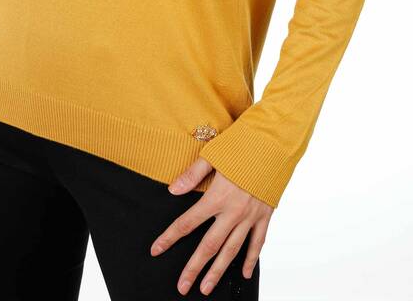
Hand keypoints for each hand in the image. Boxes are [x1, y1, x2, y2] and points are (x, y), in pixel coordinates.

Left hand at [150, 157, 273, 295]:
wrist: (273, 144)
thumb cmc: (241, 145)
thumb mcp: (212, 155)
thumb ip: (192, 174)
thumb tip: (172, 190)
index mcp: (217, 197)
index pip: (188, 222)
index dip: (170, 237)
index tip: (156, 250)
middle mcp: (233, 211)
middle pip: (209, 245)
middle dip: (194, 267)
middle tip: (183, 287)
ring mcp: (251, 216)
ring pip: (232, 250)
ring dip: (218, 271)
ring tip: (206, 288)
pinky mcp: (265, 215)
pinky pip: (258, 242)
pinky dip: (252, 259)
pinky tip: (245, 273)